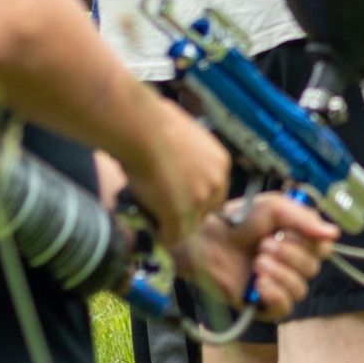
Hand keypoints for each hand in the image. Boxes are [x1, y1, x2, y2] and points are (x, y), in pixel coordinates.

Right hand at [123, 98, 229, 248]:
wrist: (143, 129)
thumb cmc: (155, 125)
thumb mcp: (186, 138)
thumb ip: (189, 157)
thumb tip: (177, 165)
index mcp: (221, 162)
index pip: (216, 193)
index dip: (198, 200)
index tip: (183, 203)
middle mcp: (216, 182)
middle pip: (206, 211)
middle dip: (188, 214)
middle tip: (167, 214)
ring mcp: (199, 199)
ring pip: (190, 225)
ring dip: (174, 227)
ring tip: (158, 225)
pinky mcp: (179, 213)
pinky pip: (174, 236)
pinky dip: (163, 237)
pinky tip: (154, 234)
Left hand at [175, 193, 338, 320]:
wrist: (204, 241)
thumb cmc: (237, 220)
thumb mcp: (273, 208)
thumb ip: (303, 219)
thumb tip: (333, 233)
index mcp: (299, 240)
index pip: (323, 248)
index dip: (313, 243)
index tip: (293, 233)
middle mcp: (292, 263)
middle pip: (312, 269)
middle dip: (289, 256)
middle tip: (264, 245)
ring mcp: (278, 285)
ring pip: (300, 289)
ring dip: (280, 274)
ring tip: (257, 262)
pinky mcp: (263, 304)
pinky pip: (284, 308)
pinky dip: (274, 294)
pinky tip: (257, 283)